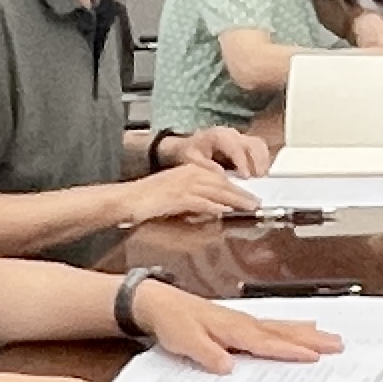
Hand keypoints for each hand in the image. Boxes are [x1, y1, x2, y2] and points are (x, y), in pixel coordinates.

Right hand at [122, 159, 259, 226]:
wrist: (126, 199)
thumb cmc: (148, 199)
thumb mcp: (176, 194)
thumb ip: (196, 198)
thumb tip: (216, 208)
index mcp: (189, 170)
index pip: (219, 178)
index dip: (236, 187)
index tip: (250, 195)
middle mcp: (188, 174)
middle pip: (222, 183)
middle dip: (241, 193)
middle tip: (256, 202)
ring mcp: (182, 185)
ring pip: (215, 191)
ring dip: (234, 199)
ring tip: (248, 206)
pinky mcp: (176, 197)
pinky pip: (199, 201)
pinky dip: (213, 206)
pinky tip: (224, 211)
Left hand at [147, 281, 336, 365]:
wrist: (159, 303)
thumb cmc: (172, 322)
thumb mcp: (184, 341)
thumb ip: (207, 353)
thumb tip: (228, 366)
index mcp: (232, 329)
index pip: (266, 343)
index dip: (290, 351)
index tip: (313, 357)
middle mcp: (243, 323)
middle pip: (283, 332)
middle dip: (311, 340)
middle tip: (338, 345)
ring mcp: (244, 321)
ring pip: (281, 327)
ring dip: (306, 333)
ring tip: (329, 337)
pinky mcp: (241, 322)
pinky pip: (273, 325)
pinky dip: (291, 327)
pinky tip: (300, 329)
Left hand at [166, 125, 269, 179]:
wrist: (188, 145)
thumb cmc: (189, 152)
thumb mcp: (191, 160)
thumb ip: (205, 166)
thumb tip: (222, 174)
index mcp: (218, 136)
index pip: (235, 148)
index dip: (242, 162)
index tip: (246, 177)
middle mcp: (231, 133)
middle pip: (251, 144)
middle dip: (257, 161)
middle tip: (258, 178)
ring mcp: (239, 136)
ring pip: (258, 144)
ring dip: (263, 160)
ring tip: (262, 176)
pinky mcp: (243, 141)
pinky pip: (258, 146)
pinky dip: (263, 158)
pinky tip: (261, 171)